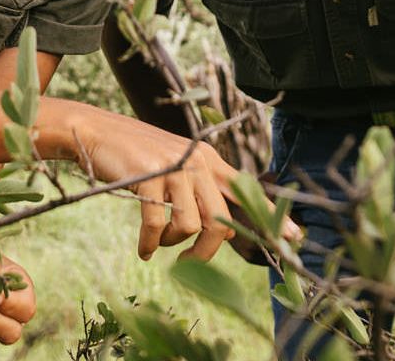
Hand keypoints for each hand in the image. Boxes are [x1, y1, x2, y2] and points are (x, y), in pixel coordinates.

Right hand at [49, 103, 303, 261]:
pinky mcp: (149, 177)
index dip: (271, 216)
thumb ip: (200, 189)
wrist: (99, 132)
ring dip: (174, 243)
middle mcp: (198, 163)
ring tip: (160, 243)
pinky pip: (157, 225)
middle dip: (206, 252)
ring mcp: (174, 169)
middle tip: (189, 262)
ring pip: (190, 226)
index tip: (294, 237)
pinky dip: (150, 243)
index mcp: (209, 161)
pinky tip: (144, 249)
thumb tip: (217, 228)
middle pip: (220, 221)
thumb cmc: (139, 156)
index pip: (248, 191)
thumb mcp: (177, 166)